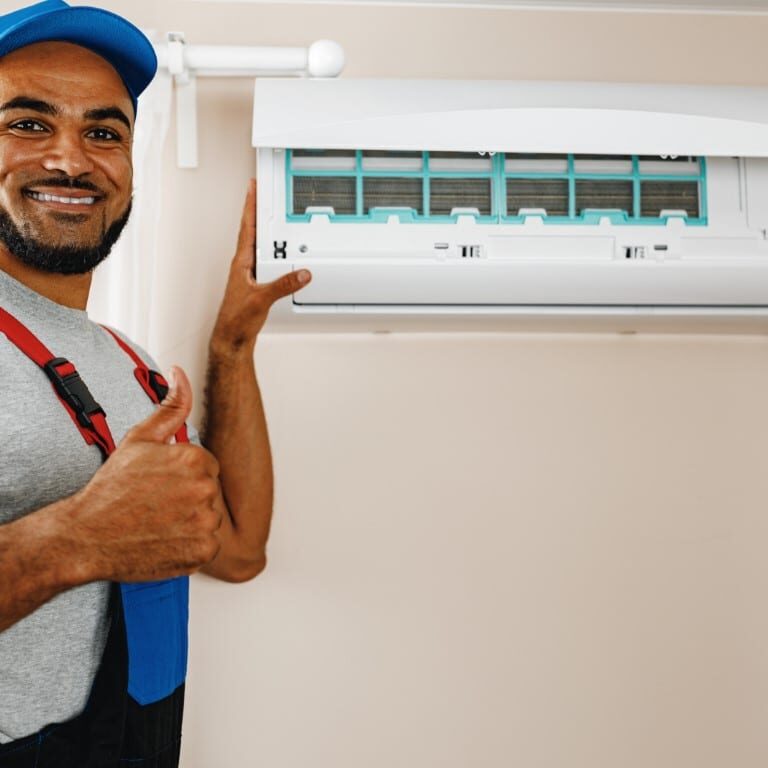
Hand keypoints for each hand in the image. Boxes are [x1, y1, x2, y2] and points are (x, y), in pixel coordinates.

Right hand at [71, 367, 224, 582]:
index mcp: (195, 458)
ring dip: (191, 521)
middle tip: (156, 504)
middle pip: (210, 491)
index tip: (160, 485)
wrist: (86, 535)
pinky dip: (191, 546)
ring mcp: (205, 522)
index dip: (182, 475)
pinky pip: (208, 545)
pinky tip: (165, 540)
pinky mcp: (203, 551)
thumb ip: (170, 406)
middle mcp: (205, 489)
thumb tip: (180, 374)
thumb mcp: (140, 439)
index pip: (206, 466)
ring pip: (210, 518)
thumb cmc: (111, 489)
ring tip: (159, 522)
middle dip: (189, 497)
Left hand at [211, 179, 310, 352]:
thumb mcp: (263, 299)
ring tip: (272, 215)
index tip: (252, 187)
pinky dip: (272, 251)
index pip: (247, 227)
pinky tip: (279, 253)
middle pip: (252, 231)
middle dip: (257, 210)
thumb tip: (302, 273)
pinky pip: (264, 260)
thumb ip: (284, 285)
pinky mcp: (254, 284)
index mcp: (241, 262)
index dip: (250, 205)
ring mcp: (248, 274)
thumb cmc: (236, 319)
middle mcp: (243, 265)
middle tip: (262, 192)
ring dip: (265, 230)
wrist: (231, 338)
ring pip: (258, 245)